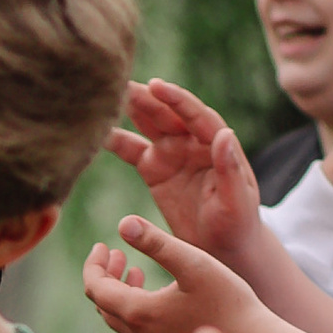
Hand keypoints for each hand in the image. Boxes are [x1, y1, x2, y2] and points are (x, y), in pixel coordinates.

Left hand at [82, 215, 270, 332]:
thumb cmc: (229, 303)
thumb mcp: (194, 264)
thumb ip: (157, 243)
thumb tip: (123, 223)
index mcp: (138, 313)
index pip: (95, 287)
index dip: (93, 264)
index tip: (102, 245)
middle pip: (103, 303)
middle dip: (105, 275)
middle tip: (117, 253)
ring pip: (117, 320)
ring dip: (119, 292)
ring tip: (133, 271)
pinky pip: (134, 332)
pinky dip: (133, 309)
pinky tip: (154, 296)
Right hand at [105, 80, 261, 257]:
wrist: (223, 248)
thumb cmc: (237, 225)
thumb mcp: (237, 200)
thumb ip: (230, 168)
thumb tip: (225, 134)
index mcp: (216, 145)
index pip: (196, 115)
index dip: (177, 99)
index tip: (156, 86)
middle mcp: (193, 143)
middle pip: (168, 114)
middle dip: (146, 98)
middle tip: (121, 84)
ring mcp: (172, 153)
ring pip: (148, 124)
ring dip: (130, 109)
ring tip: (105, 97)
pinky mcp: (154, 169)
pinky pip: (131, 150)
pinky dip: (114, 140)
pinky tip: (95, 132)